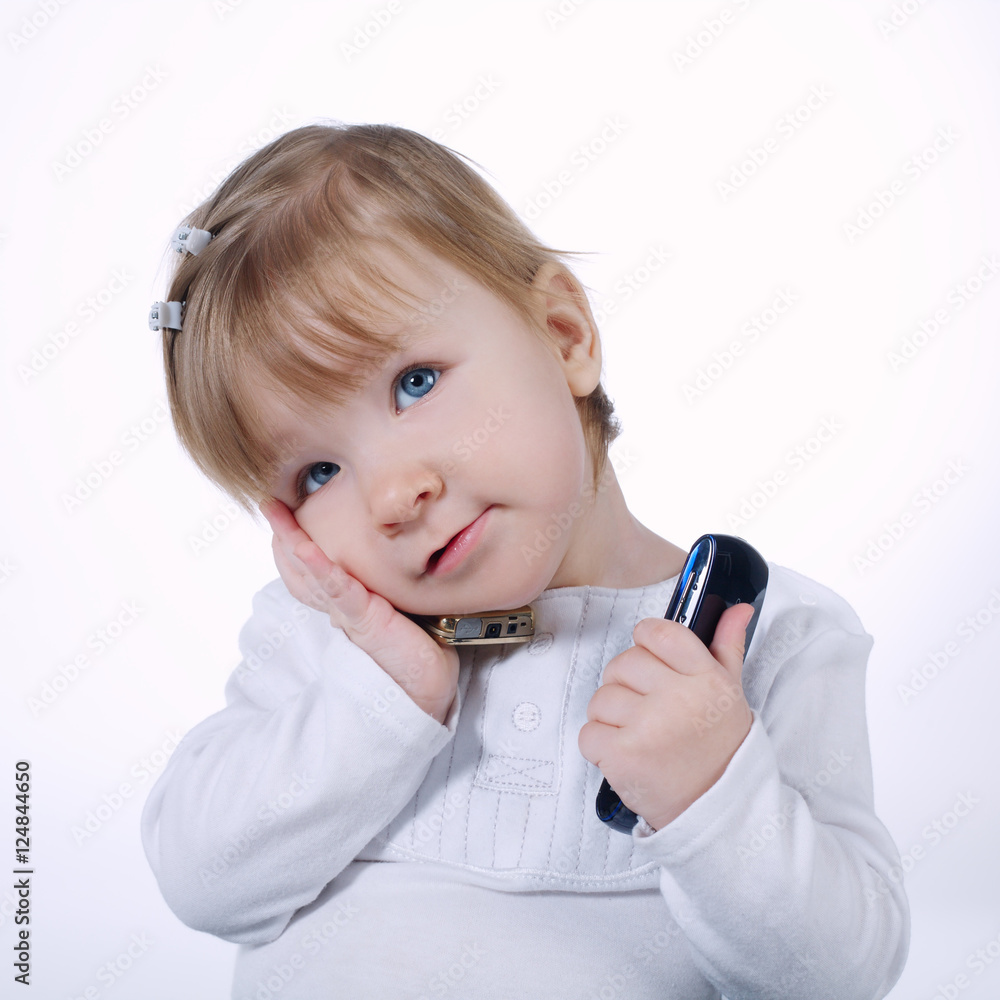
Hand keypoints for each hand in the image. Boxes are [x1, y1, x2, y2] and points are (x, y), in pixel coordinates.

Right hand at [260, 499, 458, 724]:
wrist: (428, 687)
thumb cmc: (419, 647)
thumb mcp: (400, 606)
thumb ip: (389, 584)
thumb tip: (395, 554)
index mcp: (347, 604)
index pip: (313, 569)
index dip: (294, 542)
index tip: (284, 512)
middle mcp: (340, 608)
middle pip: (302, 568)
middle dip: (283, 534)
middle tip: (269, 503)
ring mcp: (349, 614)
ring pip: (312, 574)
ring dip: (292, 541)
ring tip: (276, 513)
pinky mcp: (365, 620)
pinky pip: (338, 590)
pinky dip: (320, 568)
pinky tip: (305, 548)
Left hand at [578, 603, 754, 831]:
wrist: (721, 812)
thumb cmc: (721, 749)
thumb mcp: (732, 694)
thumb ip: (727, 646)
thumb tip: (736, 609)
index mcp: (706, 677)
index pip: (658, 632)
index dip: (646, 643)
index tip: (651, 664)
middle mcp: (678, 698)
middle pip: (623, 663)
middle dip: (626, 685)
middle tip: (647, 711)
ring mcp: (649, 726)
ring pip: (601, 697)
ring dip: (611, 717)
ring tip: (638, 736)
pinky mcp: (623, 755)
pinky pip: (588, 732)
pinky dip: (599, 745)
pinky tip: (626, 755)